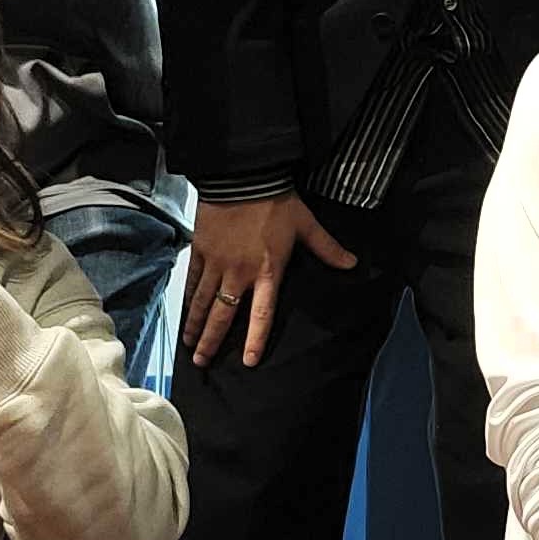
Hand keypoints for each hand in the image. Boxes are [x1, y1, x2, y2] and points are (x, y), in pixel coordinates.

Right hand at [184, 193, 358, 367]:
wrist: (243, 177)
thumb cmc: (277, 202)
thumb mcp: (306, 225)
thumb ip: (327, 248)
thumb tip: (353, 263)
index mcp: (267, 271)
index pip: (261, 314)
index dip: (255, 339)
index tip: (248, 361)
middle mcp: (239, 273)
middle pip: (223, 315)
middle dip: (212, 341)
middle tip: (202, 362)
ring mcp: (216, 263)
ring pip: (203, 302)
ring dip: (196, 325)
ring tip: (189, 345)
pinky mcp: (201, 250)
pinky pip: (192, 280)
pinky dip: (188, 298)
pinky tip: (185, 311)